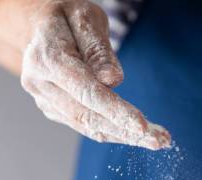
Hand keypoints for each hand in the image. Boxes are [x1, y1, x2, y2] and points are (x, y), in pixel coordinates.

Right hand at [20, 0, 170, 148]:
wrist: (42, 26)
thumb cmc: (68, 17)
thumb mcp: (86, 18)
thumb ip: (98, 49)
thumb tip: (112, 80)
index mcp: (47, 58)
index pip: (87, 92)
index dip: (115, 111)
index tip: (142, 126)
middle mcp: (40, 84)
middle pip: (88, 116)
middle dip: (126, 131)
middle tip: (161, 140)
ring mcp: (46, 100)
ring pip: (88, 126)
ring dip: (124, 136)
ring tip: (157, 140)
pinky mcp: (54, 110)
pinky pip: (86, 125)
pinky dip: (113, 132)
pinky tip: (136, 135)